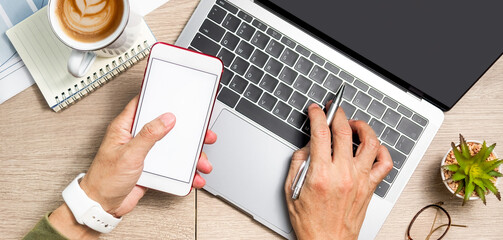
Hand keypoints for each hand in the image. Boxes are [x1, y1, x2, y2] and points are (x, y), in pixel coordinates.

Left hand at [79, 95, 216, 216]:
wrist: (103, 206)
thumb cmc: (104, 180)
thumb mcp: (129, 154)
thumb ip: (148, 135)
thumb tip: (166, 119)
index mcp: (126, 128)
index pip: (143, 105)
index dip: (159, 98)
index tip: (177, 97)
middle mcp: (136, 138)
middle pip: (166, 127)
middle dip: (186, 131)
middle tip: (201, 133)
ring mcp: (145, 153)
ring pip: (173, 148)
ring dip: (190, 156)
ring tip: (201, 162)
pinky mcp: (152, 168)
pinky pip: (173, 166)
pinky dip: (185, 172)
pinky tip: (192, 176)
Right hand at [284, 104, 392, 239]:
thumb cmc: (309, 222)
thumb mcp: (291, 189)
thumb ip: (299, 162)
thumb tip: (309, 144)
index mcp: (321, 174)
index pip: (321, 132)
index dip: (317, 115)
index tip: (315, 110)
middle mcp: (343, 174)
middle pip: (344, 131)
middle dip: (337, 113)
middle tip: (333, 109)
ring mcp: (359, 180)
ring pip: (370, 142)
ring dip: (362, 127)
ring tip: (353, 124)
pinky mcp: (370, 187)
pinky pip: (385, 164)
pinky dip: (382, 150)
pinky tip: (372, 147)